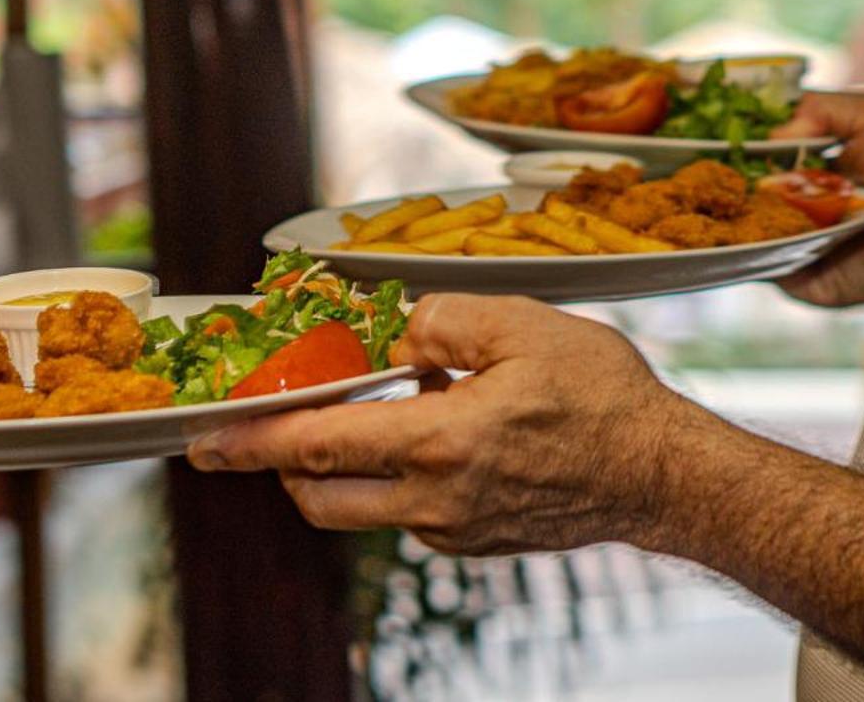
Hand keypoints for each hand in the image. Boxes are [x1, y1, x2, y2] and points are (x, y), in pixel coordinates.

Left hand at [187, 295, 710, 555]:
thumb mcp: (521, 326)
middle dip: (280, 465)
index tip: (202, 441)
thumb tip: (392, 334)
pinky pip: (408, 511)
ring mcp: (453, 530)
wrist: (661, 473)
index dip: (251, 442)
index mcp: (441, 443)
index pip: (319, 447)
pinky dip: (399, 474)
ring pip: (360, 508)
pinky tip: (442, 430)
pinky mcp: (472, 542)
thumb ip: (440, 321)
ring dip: (344, 465)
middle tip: (268, 426)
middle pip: (318, 497)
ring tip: (384, 410)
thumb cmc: (601, 394)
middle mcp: (436, 500)